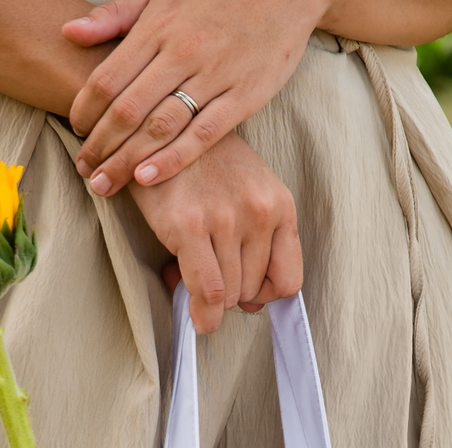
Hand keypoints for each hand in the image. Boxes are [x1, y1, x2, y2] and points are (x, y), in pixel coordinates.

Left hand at [64, 0, 326, 195]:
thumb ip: (117, 15)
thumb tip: (70, 33)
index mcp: (158, 27)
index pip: (108, 77)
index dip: (85, 110)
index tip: (76, 131)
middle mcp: (182, 52)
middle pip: (128, 109)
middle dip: (100, 146)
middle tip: (84, 170)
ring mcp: (214, 76)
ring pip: (159, 127)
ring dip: (127, 160)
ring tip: (105, 184)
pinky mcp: (244, 96)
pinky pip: (202, 135)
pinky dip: (172, 159)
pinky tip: (147, 179)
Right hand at [128, 130, 300, 332]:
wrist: (162, 129)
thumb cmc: (205, 166)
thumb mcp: (248, 194)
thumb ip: (258, 244)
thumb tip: (252, 307)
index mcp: (280, 204)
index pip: (289, 280)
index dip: (265, 294)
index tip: (245, 289)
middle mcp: (259, 211)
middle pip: (253, 291)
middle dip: (230, 293)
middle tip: (206, 273)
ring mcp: (226, 218)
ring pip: (229, 296)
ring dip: (209, 297)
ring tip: (190, 270)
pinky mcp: (190, 225)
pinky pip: (208, 291)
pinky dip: (203, 313)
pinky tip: (196, 314)